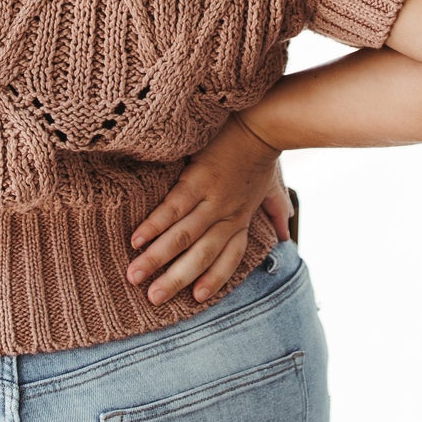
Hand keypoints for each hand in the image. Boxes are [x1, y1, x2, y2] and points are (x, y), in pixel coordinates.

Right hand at [126, 112, 290, 306]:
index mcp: (242, 219)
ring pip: (183, 237)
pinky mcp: (197, 179)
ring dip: (156, 259)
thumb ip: (276, 211)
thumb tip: (288, 234)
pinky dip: (154, 226)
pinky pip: (172, 208)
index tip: (196, 299)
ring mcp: (212, 199)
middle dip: (175, 279)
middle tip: (152, 298)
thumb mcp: (272, 186)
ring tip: (134, 276)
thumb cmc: (262, 152)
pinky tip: (136, 240)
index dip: (213, 280)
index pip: (228, 258)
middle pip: (200, 256)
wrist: (262, 123)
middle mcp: (227, 216)